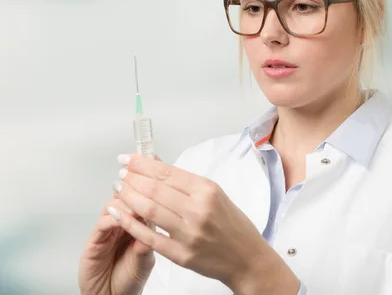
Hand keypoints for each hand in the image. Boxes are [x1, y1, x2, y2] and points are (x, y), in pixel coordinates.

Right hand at [78, 196, 154, 294]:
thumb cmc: (130, 279)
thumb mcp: (146, 261)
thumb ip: (147, 244)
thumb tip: (152, 225)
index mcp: (141, 226)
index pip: (144, 203)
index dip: (149, 194)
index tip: (156, 188)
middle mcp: (124, 225)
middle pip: (127, 200)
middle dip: (135, 193)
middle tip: (143, 191)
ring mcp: (109, 231)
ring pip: (113, 206)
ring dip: (123, 203)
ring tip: (134, 206)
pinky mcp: (95, 240)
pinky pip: (101, 224)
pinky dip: (110, 218)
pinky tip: (118, 217)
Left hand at [110, 154, 299, 294]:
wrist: (247, 258)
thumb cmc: (233, 225)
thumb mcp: (215, 195)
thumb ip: (185, 182)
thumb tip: (156, 165)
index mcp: (208, 191)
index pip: (167, 173)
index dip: (142, 164)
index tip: (127, 158)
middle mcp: (198, 210)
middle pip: (155, 189)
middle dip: (132, 179)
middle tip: (120, 173)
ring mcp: (189, 234)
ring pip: (149, 210)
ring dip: (128, 197)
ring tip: (118, 189)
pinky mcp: (181, 255)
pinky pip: (150, 237)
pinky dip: (131, 223)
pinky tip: (119, 213)